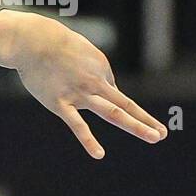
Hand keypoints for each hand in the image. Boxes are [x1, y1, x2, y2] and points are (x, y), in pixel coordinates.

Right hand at [0, 11, 166, 158]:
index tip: (79, 83)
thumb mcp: (79, 50)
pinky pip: (77, 125)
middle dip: (144, 120)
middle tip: (162, 134)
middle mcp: (96, 82)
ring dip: (136, 126)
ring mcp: (80, 94)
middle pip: (125, 105)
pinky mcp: (60, 103)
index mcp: (101, 68)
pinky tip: (99, 154)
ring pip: (113, 113)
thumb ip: (87, 69)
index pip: (108, 89)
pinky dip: (89, 140)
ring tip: (155, 137)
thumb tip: (92, 87)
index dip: (98, 91)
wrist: (33, 41)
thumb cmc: (52, 43)